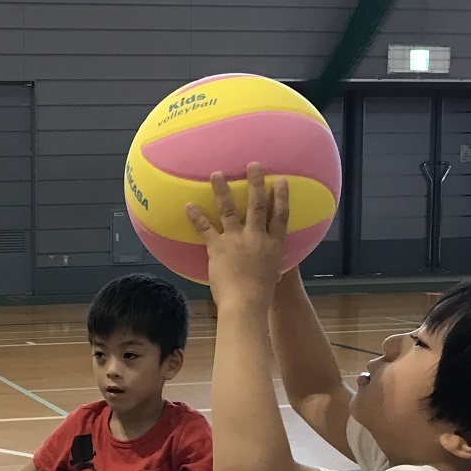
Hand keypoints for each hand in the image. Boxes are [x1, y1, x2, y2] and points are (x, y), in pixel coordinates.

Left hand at [184, 166, 289, 304]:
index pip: (280, 215)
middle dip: (255, 183)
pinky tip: (188, 205)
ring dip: (222, 190)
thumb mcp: (272, 275)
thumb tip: (276, 270)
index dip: (281, 196)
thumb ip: (272, 265)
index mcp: (274, 245)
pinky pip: (205, 228)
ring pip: (229, 210)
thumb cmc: (260, 295)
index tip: (280, 180)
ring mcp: (237, 240)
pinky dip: (196, 217)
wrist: (245, 305)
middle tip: (253, 165)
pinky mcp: (218, 248)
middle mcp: (257, 238)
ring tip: (216, 174)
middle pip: (257, 205)